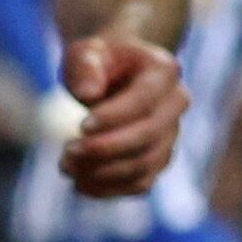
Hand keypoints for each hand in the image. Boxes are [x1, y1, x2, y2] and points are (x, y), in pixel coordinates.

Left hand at [58, 33, 185, 197]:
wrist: (110, 77)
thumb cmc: (97, 63)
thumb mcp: (85, 53)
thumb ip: (85, 67)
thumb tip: (88, 94)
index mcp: (163, 70)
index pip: (145, 99)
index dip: (115, 116)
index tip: (81, 126)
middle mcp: (176, 104)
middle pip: (148, 135)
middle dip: (106, 148)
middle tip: (67, 151)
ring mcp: (171, 135)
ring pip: (144, 164)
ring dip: (103, 172)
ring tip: (66, 166)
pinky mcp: (158, 160)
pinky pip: (139, 184)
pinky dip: (110, 188)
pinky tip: (79, 184)